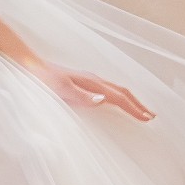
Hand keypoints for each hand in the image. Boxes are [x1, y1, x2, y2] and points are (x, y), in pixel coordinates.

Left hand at [28, 61, 155, 120]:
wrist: (32, 65)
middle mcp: (94, 80)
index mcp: (92, 82)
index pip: (118, 97)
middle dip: (138, 104)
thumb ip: (81, 95)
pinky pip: (109, 89)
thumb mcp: (60, 89)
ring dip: (131, 100)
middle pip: (123, 91)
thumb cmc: (44, 79)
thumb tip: (103, 100)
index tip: (146, 119)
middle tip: (151, 117)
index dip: (133, 109)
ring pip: (117, 89)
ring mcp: (89, 80)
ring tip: (140, 110)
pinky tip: (116, 102)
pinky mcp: (84, 82)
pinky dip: (119, 97)